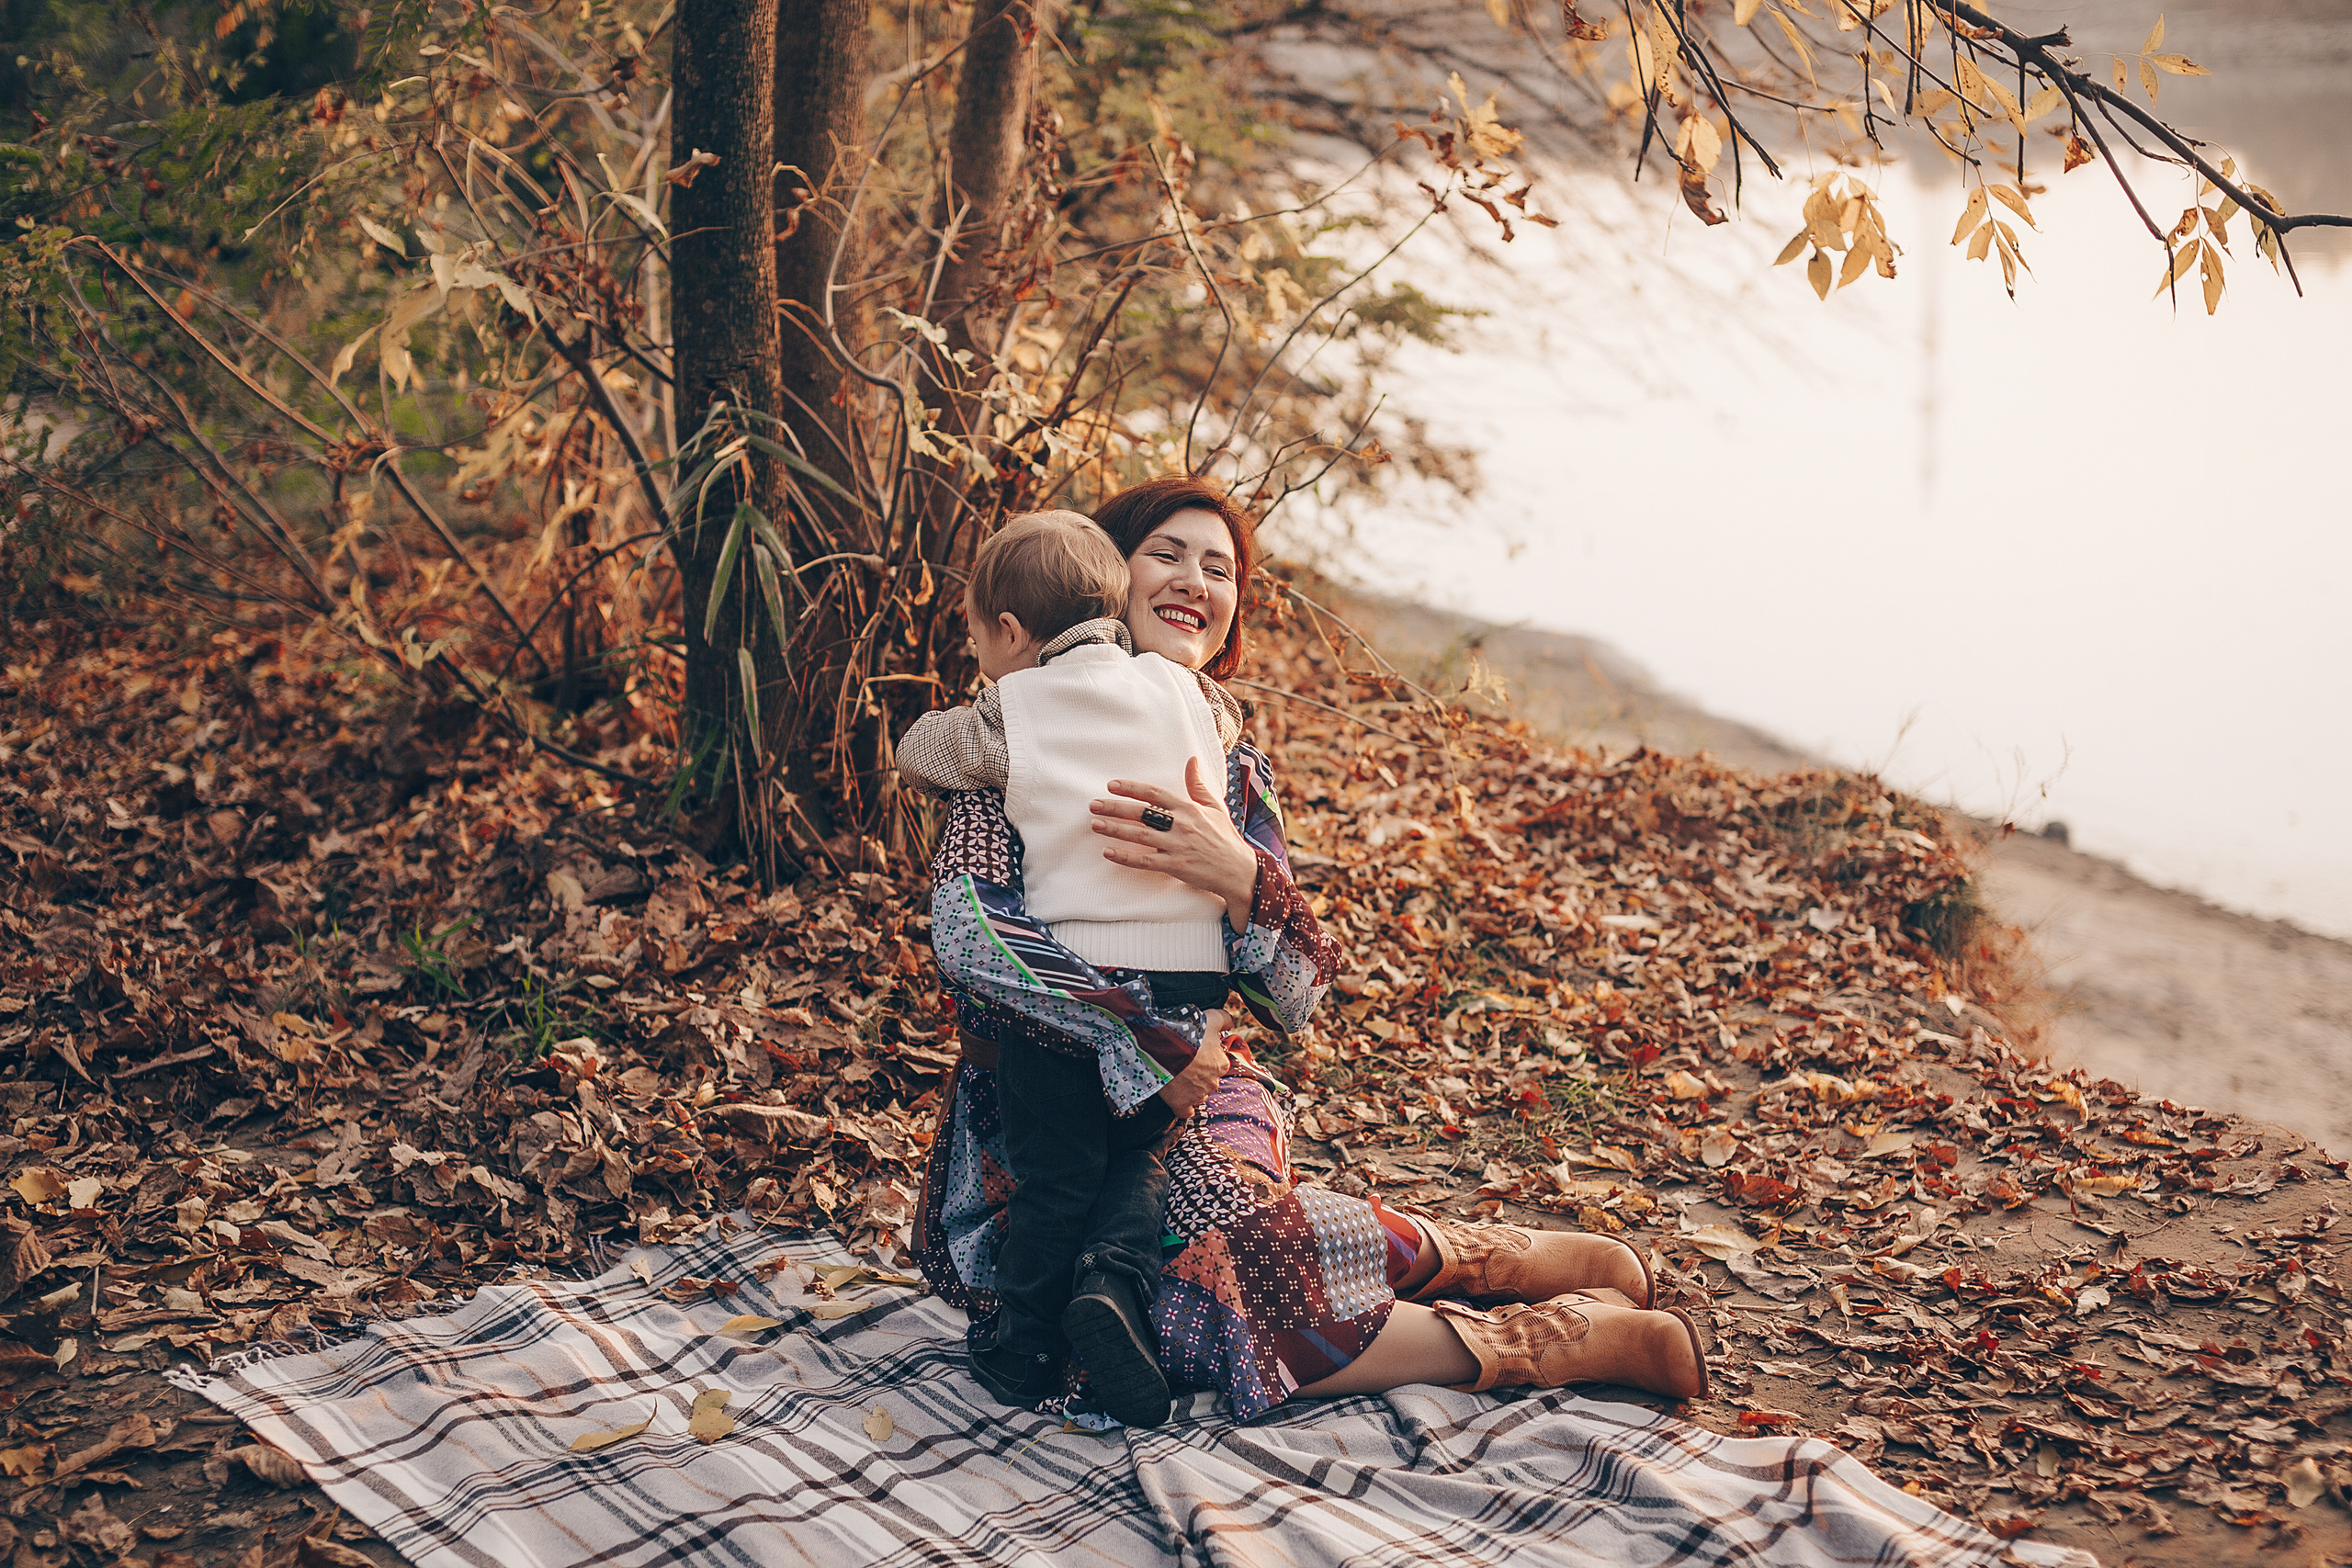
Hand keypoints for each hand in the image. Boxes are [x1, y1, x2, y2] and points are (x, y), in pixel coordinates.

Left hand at [1092, 755, 1258, 927]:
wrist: (1239, 870)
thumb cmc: (1225, 838)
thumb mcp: (1215, 807)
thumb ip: (1198, 785)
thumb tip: (1192, 759)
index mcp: (1189, 808)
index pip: (1155, 793)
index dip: (1132, 788)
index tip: (1112, 785)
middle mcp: (1182, 825)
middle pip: (1142, 813)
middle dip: (1116, 807)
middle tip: (1093, 804)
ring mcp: (1178, 846)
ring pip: (1140, 835)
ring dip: (1115, 829)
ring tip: (1095, 824)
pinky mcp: (1176, 866)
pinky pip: (1145, 861)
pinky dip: (1125, 857)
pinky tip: (1108, 852)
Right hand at [1157, 1010, 1230, 1114]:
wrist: (1164, 1047)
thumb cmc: (1189, 1033)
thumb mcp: (1211, 1018)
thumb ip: (1225, 1019)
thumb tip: (1231, 1022)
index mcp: (1221, 1064)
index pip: (1217, 1064)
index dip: (1205, 1058)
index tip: (1193, 1052)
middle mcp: (1213, 1082)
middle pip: (1208, 1080)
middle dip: (1198, 1074)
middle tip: (1183, 1063)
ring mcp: (1198, 1095)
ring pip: (1198, 1095)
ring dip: (1191, 1089)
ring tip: (1177, 1077)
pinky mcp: (1182, 1104)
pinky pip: (1186, 1111)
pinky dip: (1183, 1106)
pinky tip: (1176, 1098)